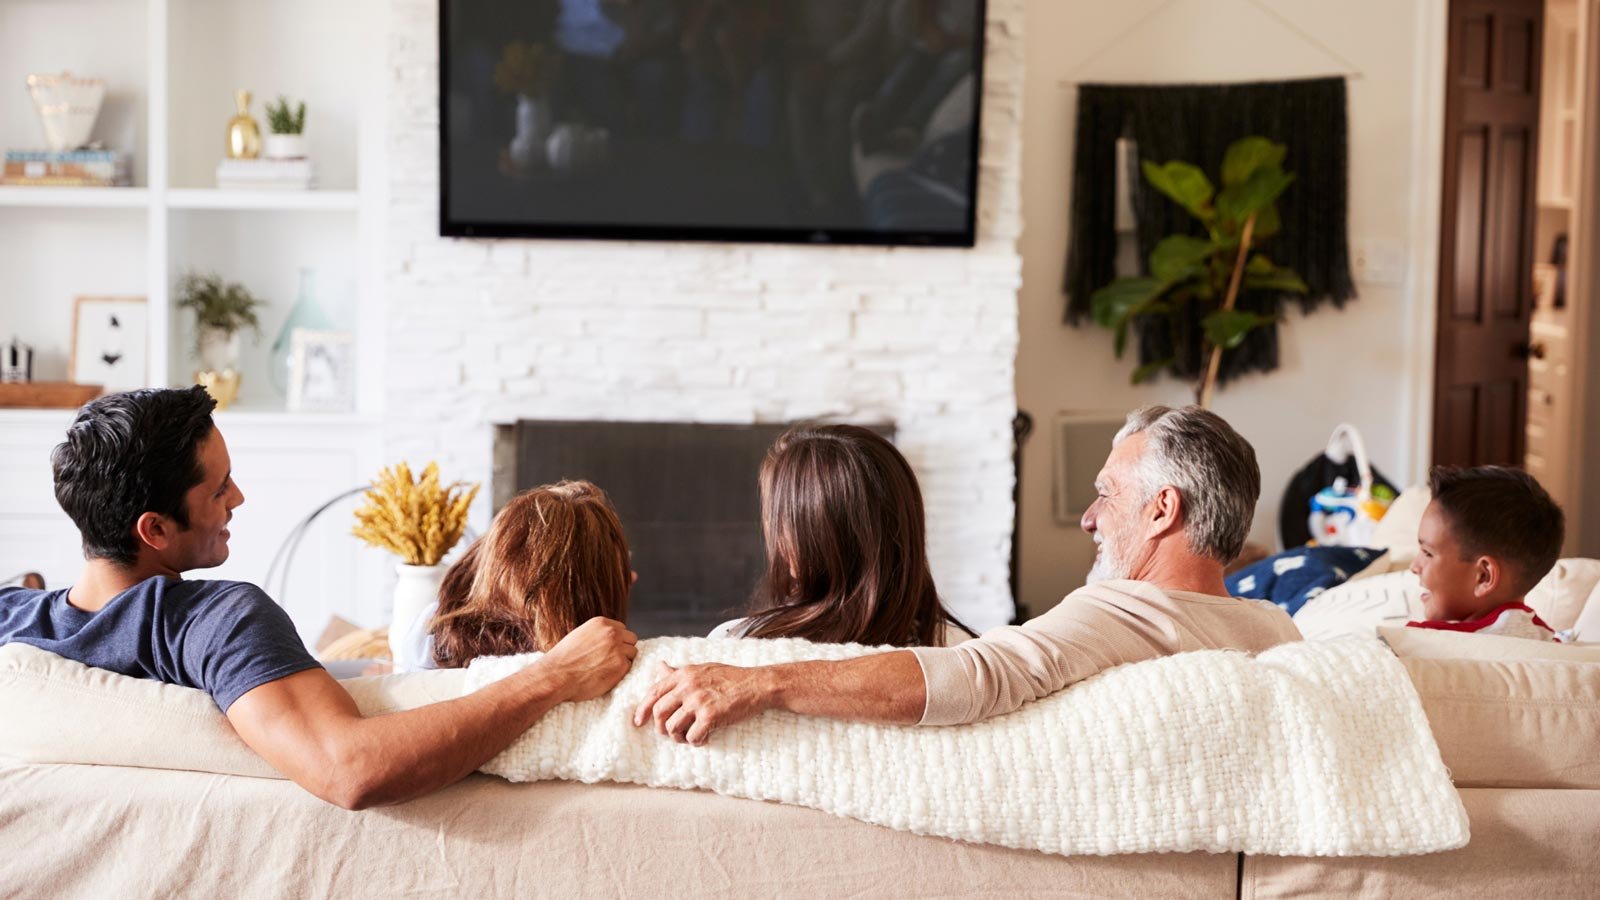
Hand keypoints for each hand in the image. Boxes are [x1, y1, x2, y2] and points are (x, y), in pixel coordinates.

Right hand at [540, 617, 637, 701]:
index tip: (610, 650)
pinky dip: (621, 673)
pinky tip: (607, 676)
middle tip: (613, 660)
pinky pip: (629, 668)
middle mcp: (612, 633)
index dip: (618, 640)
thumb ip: (597, 635)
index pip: (622, 629)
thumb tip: (608, 640)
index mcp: (601, 623)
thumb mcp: (580, 635)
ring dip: (624, 661)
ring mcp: (618, 649)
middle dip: (625, 649)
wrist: (557, 675)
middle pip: (631, 639)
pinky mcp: (621, 665)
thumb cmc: (563, 659)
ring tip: (608, 669)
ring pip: (632, 653)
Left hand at [631, 661, 773, 744]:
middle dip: (661, 727)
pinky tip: (705, 738)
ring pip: (673, 727)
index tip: (638, 722)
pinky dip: (696, 742)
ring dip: (679, 737)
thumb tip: (659, 666)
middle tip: (671, 734)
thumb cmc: (731, 677)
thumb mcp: (702, 669)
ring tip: (690, 736)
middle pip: (659, 712)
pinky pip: (692, 737)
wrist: (757, 684)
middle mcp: (688, 686)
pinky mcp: (711, 715)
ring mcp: (699, 701)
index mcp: (684, 674)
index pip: (653, 692)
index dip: (642, 709)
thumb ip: (679, 672)